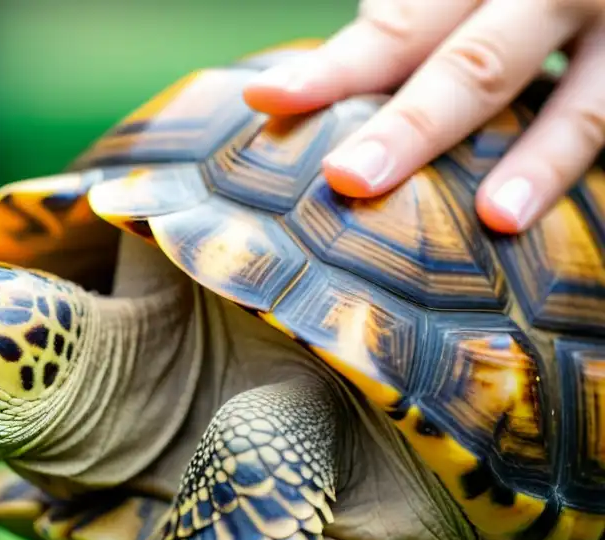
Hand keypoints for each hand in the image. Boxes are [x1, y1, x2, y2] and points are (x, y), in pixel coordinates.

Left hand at [243, 0, 604, 232]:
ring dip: (540, 159)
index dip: (335, 69)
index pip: (397, 25)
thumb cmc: (500, 1)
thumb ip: (407, 27)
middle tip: (349, 178)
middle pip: (477, 61)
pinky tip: (559, 218)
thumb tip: (296, 100)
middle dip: (414, 124)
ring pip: (583, 100)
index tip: (267, 101)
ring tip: (498, 217)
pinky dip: (582, 166)